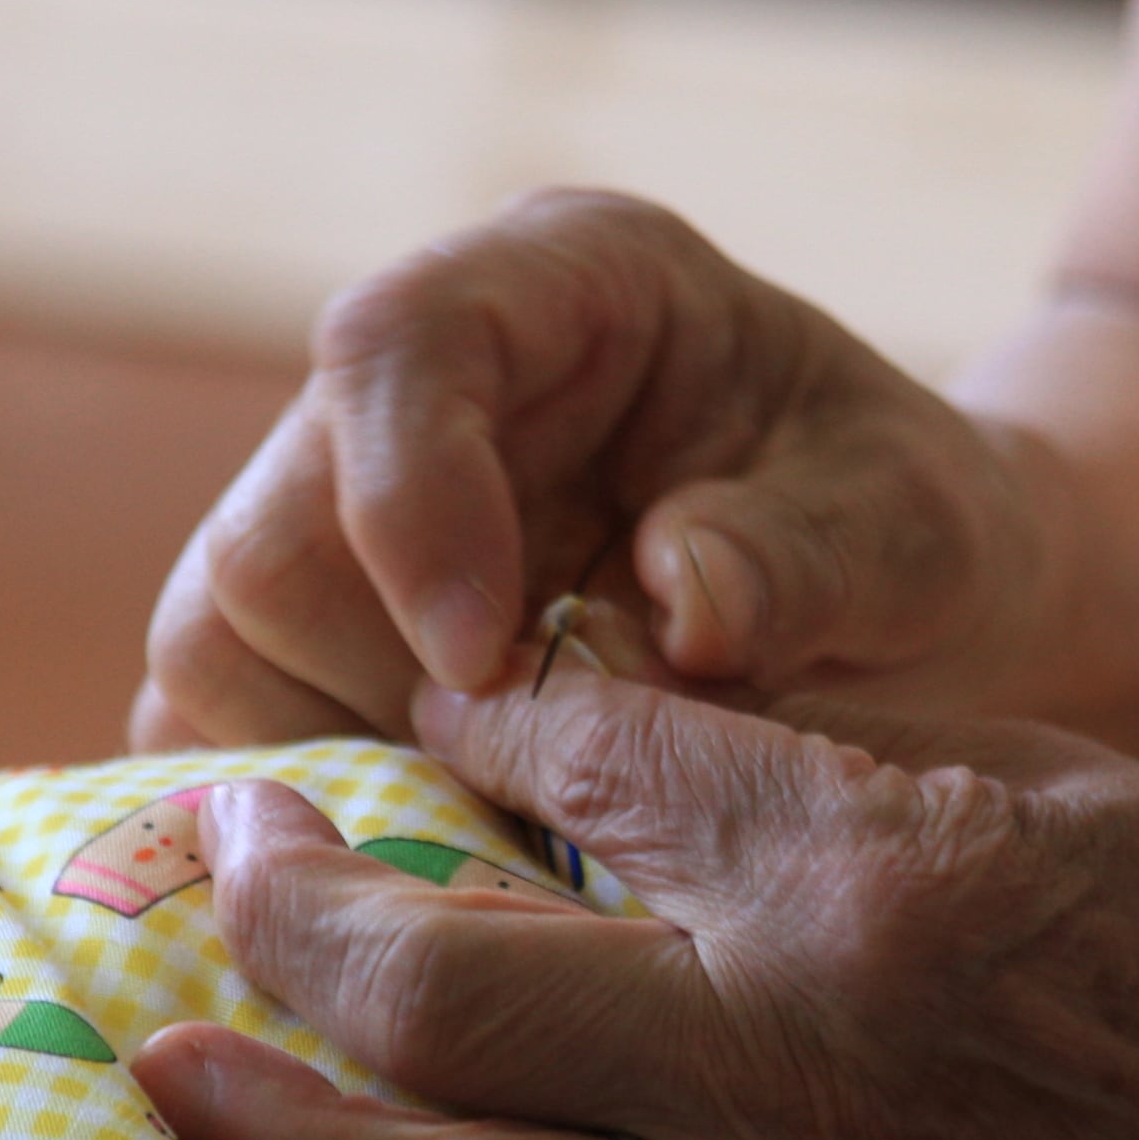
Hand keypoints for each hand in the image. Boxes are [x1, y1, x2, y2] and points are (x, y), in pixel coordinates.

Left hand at [123, 672, 1138, 1139]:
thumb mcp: (1050, 781)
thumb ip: (819, 757)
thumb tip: (607, 714)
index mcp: (871, 879)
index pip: (579, 765)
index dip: (469, 721)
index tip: (412, 716)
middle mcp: (798, 1075)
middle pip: (441, 991)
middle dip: (290, 910)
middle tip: (228, 855)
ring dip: (289, 1137)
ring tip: (182, 1081)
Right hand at [132, 190, 1056, 747]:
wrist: (905, 602)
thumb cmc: (913, 531)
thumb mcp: (917, 528)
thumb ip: (812, 553)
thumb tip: (684, 608)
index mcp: (561, 285)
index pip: (394, 344)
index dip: (406, 501)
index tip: (489, 660)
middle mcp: (421, 386)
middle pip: (270, 530)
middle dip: (378, 684)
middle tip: (527, 784)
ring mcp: (352, 512)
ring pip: (221, 647)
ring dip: (341, 767)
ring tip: (504, 821)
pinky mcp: (327, 636)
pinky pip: (232, 731)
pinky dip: (312, 813)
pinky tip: (439, 853)